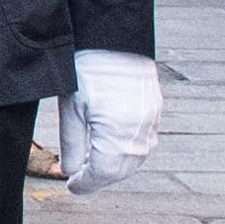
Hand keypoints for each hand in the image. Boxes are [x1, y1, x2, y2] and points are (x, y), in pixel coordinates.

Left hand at [65, 49, 162, 191]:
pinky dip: (129, 152)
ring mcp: (151, 122)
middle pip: (120, 170)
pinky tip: (113, 147)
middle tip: (80, 179)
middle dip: (100, 178)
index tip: (72, 186)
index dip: (86, 184)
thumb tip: (69, 170)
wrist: (114, 37)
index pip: (103, 173)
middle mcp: (139, 132)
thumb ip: (72, 144)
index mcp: (116, 134)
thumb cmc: (88, 69)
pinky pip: (145, 143)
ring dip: (115, 167)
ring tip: (94, 164)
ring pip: (136, 159)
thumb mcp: (71, 108)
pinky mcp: (155, 111)